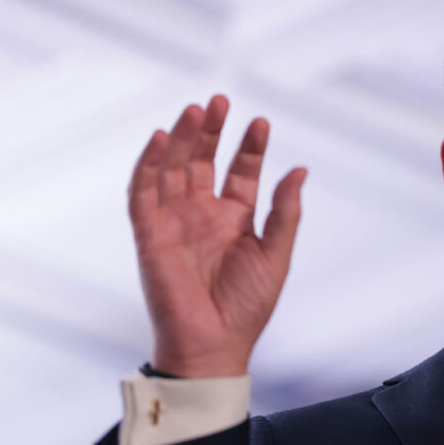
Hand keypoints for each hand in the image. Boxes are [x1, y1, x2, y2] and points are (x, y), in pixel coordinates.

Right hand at [128, 95, 306, 377]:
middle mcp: (202, 213)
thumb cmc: (248, 306)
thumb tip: (300, 169)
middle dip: (211, 130)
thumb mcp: (276, 254)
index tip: (261, 122)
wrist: (216, 344)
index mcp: (235, 217)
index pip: (240, 171)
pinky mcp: (149, 233)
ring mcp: (174, 221)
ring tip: (197, 109)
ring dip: (183, 138)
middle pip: (203, 160)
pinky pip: (143, 192)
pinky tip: (162, 137)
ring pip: (173, 168)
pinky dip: (149, 164)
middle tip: (221, 100)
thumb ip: (285, 212)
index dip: (249, 146)